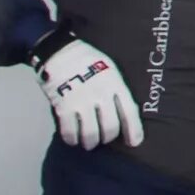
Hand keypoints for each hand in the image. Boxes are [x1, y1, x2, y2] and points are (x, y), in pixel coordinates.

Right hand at [32, 36, 142, 150]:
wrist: (60, 51)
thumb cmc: (89, 61)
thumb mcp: (110, 69)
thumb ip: (117, 90)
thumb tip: (124, 113)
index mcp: (115, 83)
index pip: (129, 111)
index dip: (134, 130)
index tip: (134, 143)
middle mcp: (100, 94)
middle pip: (110, 128)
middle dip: (108, 137)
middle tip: (103, 137)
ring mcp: (81, 101)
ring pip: (90, 135)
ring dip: (90, 142)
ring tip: (88, 141)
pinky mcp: (63, 107)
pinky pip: (69, 133)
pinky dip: (72, 139)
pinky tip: (73, 137)